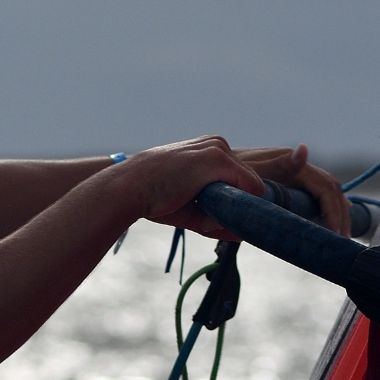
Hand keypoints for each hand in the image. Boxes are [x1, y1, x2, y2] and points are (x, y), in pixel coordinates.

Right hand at [112, 135, 265, 238]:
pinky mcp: (219, 160)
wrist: (128, 189)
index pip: (238, 177)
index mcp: (207, 150)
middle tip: (202, 213)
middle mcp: (217, 144)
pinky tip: (203, 205)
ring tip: (197, 208)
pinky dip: (233, 205)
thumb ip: (214, 219)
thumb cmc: (152, 196)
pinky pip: (249, 188)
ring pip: (250, 186)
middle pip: (247, 182)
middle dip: (232, 204)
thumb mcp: (189, 206)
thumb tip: (240, 235)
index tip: (209, 212)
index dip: (230, 200)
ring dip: (231, 206)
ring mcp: (219, 150)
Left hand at [225, 143, 349, 233]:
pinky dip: (316, 208)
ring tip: (339, 234)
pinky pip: (302, 196)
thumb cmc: (214, 174)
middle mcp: (288, 166)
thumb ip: (276, 165)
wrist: (187, 176)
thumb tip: (304, 150)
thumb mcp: (245, 170)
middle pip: (326, 189)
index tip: (334, 233)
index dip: (333, 210)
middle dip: (339, 214)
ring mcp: (282, 174)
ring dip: (331, 212)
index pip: (324, 186)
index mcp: (286, 161)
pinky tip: (323, 220)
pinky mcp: (273, 185)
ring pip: (318, 192)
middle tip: (342, 240)